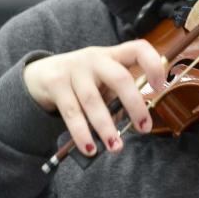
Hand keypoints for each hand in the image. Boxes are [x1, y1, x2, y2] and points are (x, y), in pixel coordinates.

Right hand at [23, 41, 165, 155]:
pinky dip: (82, 133)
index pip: (138, 49)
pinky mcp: (56, 84)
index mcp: (112, 55)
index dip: (153, 65)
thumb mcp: (101, 81)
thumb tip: (135, 123)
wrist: (40, 74)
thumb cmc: (81, 81)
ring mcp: (74, 70)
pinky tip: (89, 148)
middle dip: (134, 105)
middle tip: (144, 128)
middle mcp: (95, 59)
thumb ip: (117, 96)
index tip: (159, 87)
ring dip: (106, 127)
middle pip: (119, 78)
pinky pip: (72, 112)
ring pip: (93, 100)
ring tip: (116, 147)